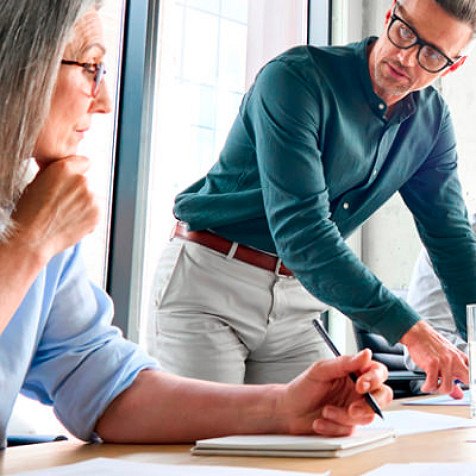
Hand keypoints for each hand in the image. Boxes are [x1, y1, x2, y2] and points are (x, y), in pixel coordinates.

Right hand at [11, 156, 98, 261]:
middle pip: (88, 181)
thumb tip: (69, 166)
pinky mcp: (98, 213)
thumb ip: (57, 170)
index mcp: (65, 168)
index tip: (72, 181)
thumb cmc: (31, 211)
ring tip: (67, 214)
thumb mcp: (38, 180)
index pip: (84, 162)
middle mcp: (82, 180)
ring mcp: (92, 197)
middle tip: (63, 203)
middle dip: (80, 190)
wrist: (33, 237)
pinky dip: (89, 215)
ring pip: (94, 196)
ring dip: (86, 203)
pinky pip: (97, 210)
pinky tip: (73, 221)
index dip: (77, 172)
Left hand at [277, 349, 392, 436]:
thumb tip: (366, 353)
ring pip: (367, 417)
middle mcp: (357, 391)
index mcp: (354, 373)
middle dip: (369, 405)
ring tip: (325, 411)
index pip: (377, 372)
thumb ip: (345, 363)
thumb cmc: (303, 387)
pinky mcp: (348, 426)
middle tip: (352, 409)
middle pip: (383, 396)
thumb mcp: (321, 370)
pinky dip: (333, 427)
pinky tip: (320, 422)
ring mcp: (354, 409)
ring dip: (343, 416)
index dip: (374, 379)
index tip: (361, 384)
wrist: (288, 411)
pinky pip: (350, 430)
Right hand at [400, 320, 468, 393]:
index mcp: (461, 358)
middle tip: (445, 389)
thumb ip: (453, 376)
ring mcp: (444, 362)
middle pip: (467, 382)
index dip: (470, 384)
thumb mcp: (446, 358)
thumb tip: (458, 395)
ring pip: (447, 388)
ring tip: (432, 386)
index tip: (463, 390)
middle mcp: (455, 360)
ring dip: (437, 390)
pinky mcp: (432, 364)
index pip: (473, 376)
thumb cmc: (431, 344)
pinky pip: (431, 384)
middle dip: (458, 389)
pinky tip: (425, 386)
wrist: (418, 334)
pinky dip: (427, 388)